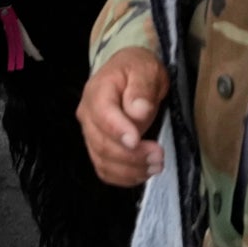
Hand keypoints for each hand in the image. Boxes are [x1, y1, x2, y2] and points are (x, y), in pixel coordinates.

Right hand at [79, 46, 171, 186]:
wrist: (128, 72)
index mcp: (98, 91)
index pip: (103, 115)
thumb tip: (138, 111)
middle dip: (131, 156)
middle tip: (159, 156)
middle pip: (102, 144)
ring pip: (103, 161)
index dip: (118, 131)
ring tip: (156, 165)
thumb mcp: (145, 69)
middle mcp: (88, 115)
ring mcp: (91, 134)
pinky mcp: (98, 148)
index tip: (137, 140)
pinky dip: (123, 177)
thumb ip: (141, 88)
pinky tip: (143, 173)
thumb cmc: (137, 70)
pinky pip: (105, 169)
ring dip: (130, 170)